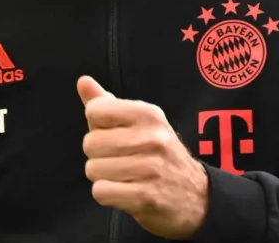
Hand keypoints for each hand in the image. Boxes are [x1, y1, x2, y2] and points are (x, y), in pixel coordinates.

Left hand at [77, 76, 208, 239]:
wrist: (196, 195)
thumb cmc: (159, 154)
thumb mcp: (140, 123)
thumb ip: (108, 103)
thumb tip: (83, 81)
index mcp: (148, 114)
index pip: (95, 110)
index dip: (97, 126)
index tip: (115, 134)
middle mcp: (152, 137)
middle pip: (89, 143)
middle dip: (98, 155)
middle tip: (120, 159)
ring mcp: (150, 168)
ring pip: (92, 169)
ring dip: (102, 176)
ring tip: (124, 176)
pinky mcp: (145, 196)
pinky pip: (100, 192)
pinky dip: (107, 194)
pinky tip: (124, 191)